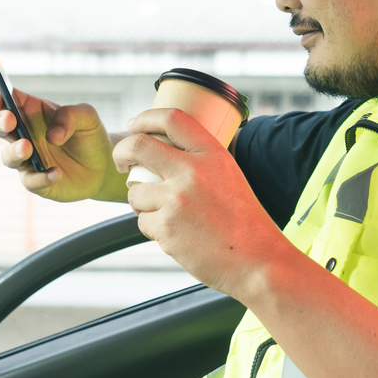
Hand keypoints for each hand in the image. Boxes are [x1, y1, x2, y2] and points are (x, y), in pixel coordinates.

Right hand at [0, 86, 127, 202]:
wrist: (103, 165)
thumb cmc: (88, 135)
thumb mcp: (86, 116)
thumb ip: (70, 115)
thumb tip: (51, 136)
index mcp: (28, 111)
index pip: (0, 99)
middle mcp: (22, 134)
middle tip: (10, 120)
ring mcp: (26, 159)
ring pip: (8, 156)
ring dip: (14, 151)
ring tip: (28, 147)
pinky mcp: (36, 181)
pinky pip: (30, 182)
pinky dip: (41, 178)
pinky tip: (56, 173)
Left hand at [112, 108, 286, 298]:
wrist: (256, 259)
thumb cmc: (243, 221)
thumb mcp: (228, 175)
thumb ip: (200, 160)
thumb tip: (165, 150)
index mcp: (212, 154)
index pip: (172, 119)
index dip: (146, 118)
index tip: (134, 125)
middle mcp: (192, 171)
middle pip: (138, 147)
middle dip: (121, 153)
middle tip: (121, 162)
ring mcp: (177, 199)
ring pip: (135, 192)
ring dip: (141, 203)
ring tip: (165, 214)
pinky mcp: (166, 227)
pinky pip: (142, 222)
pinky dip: (152, 228)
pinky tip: (175, 234)